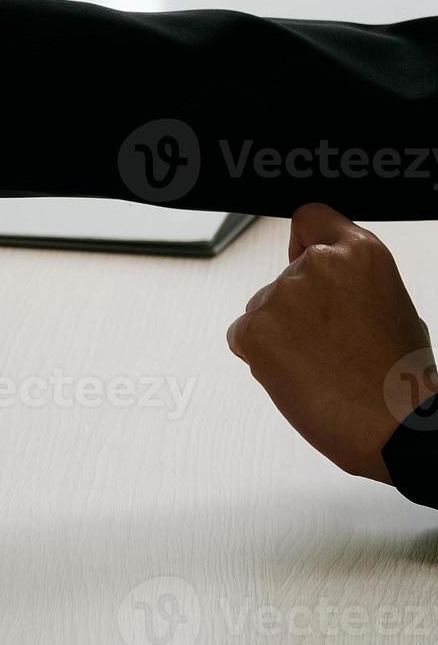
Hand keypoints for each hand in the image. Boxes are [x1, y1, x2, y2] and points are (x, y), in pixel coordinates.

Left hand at [227, 204, 435, 481]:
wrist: (394, 426)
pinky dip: (261, 355)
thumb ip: (350, 280)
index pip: (311, 219)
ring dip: (280, 333)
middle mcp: (317, 265)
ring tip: (322, 366)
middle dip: (298, 306)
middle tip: (332, 344)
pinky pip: (244, 335)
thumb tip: (317, 277)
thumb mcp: (390, 303)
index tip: (302, 255)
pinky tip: (298, 375)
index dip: (305, 241)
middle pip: (285, 276)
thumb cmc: (399, 376)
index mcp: (360, 252)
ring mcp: (280, 296)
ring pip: (264, 308)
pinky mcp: (252, 330)